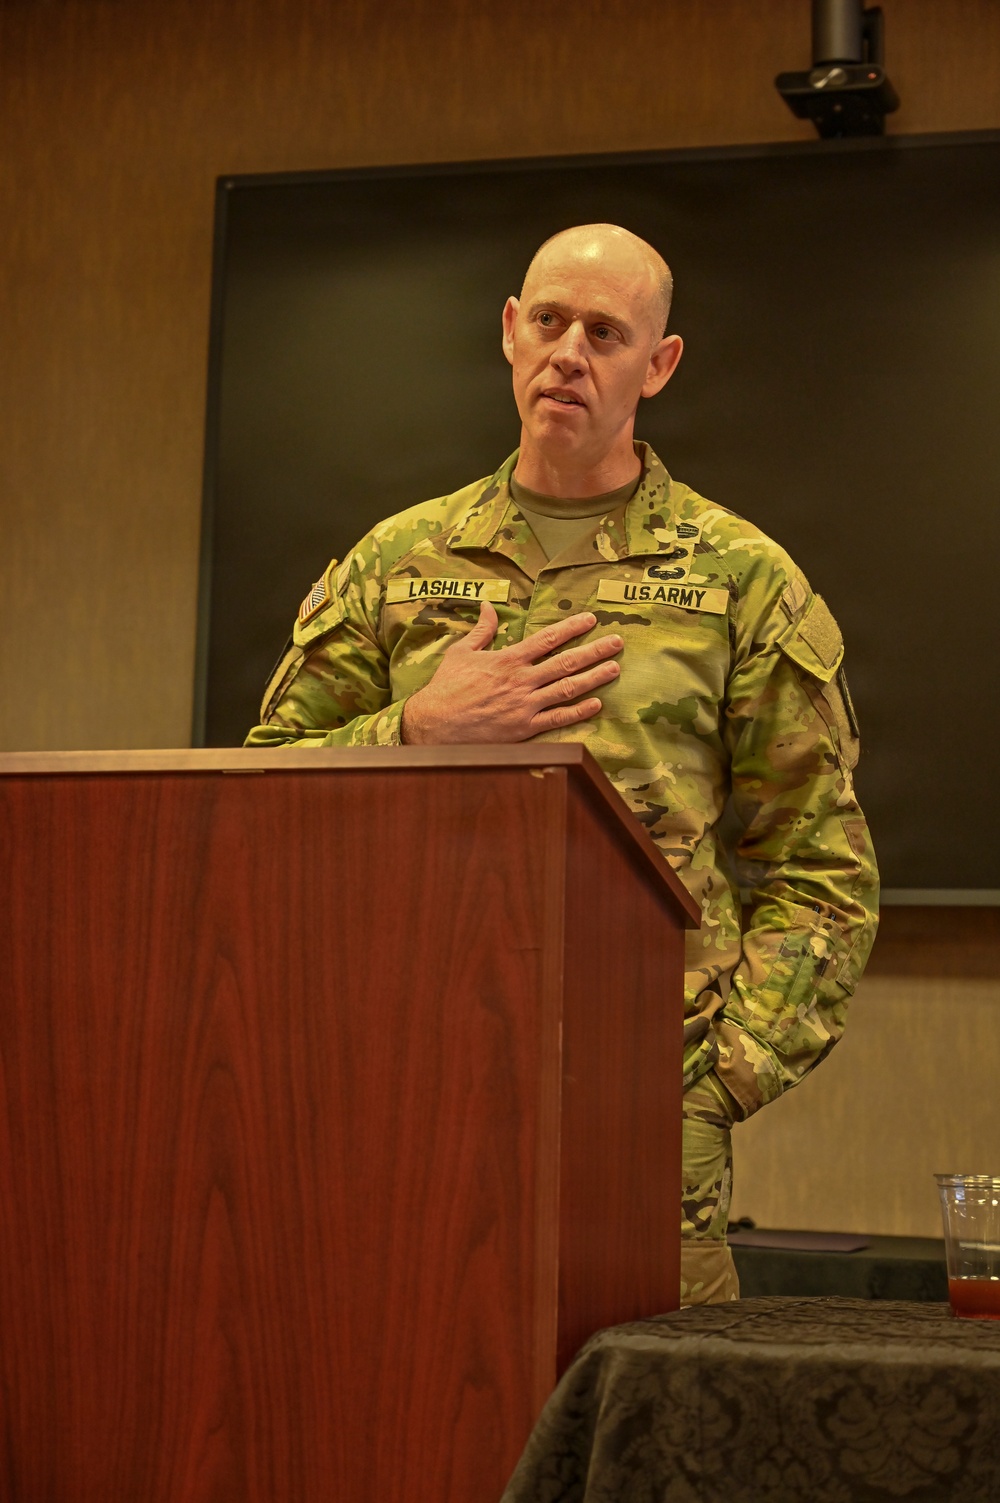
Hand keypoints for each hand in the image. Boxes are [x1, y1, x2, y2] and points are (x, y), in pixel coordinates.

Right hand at [401, 600, 621, 744]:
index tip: (591, 620)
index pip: (547, 639)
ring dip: (594, 678)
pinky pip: (557, 719)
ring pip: (567, 689)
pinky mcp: (524, 728)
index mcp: (508, 659)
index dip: (572, 628)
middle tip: (617, 642)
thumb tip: (486, 604)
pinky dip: (578, 712)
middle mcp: (521, 680)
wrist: (434, 725)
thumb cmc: (446, 688)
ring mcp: (525, 705)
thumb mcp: (461, 652)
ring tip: (615, 669)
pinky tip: (596, 704)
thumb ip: (481, 630)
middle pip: (566, 662)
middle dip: (594, 651)